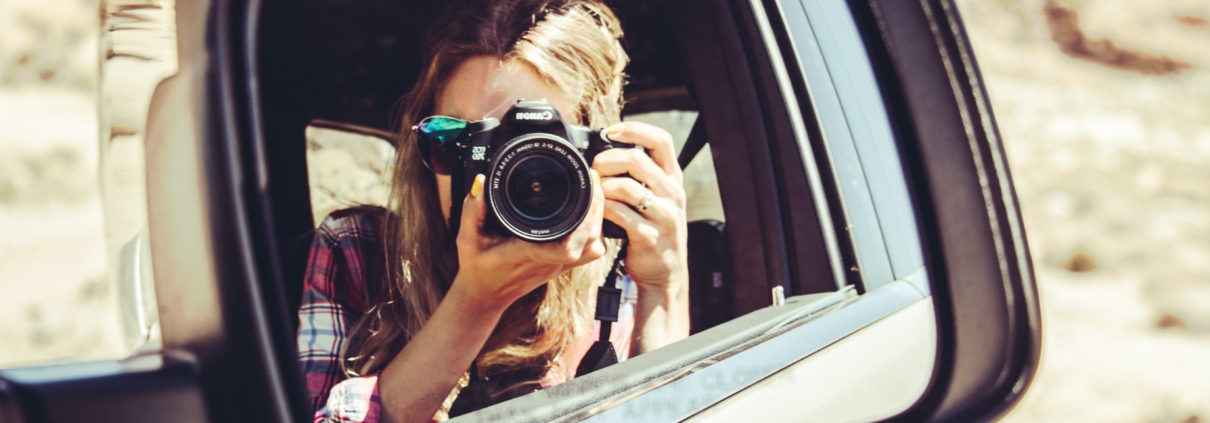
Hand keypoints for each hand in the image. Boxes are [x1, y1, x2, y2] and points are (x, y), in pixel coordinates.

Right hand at [449, 172, 607, 311]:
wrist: (485, 295)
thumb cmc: (477, 266)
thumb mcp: (467, 237)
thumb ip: (472, 210)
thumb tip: (481, 182)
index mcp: (528, 253)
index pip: (567, 246)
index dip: (584, 221)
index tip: (586, 191)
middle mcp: (549, 261)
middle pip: (590, 241)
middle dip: (597, 210)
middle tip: (591, 181)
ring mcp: (558, 265)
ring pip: (594, 247)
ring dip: (599, 221)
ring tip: (593, 194)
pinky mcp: (562, 265)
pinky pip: (590, 251)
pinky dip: (596, 233)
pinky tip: (589, 215)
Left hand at [592, 122, 688, 295]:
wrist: (665, 274)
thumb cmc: (653, 231)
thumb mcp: (656, 199)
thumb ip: (641, 176)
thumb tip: (607, 151)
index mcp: (673, 179)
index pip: (661, 140)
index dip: (635, 130)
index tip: (611, 132)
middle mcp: (673, 194)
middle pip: (637, 160)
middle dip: (607, 160)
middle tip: (594, 168)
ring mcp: (664, 215)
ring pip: (626, 186)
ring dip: (602, 186)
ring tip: (595, 192)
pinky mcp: (650, 236)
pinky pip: (619, 214)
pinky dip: (603, 209)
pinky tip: (598, 211)